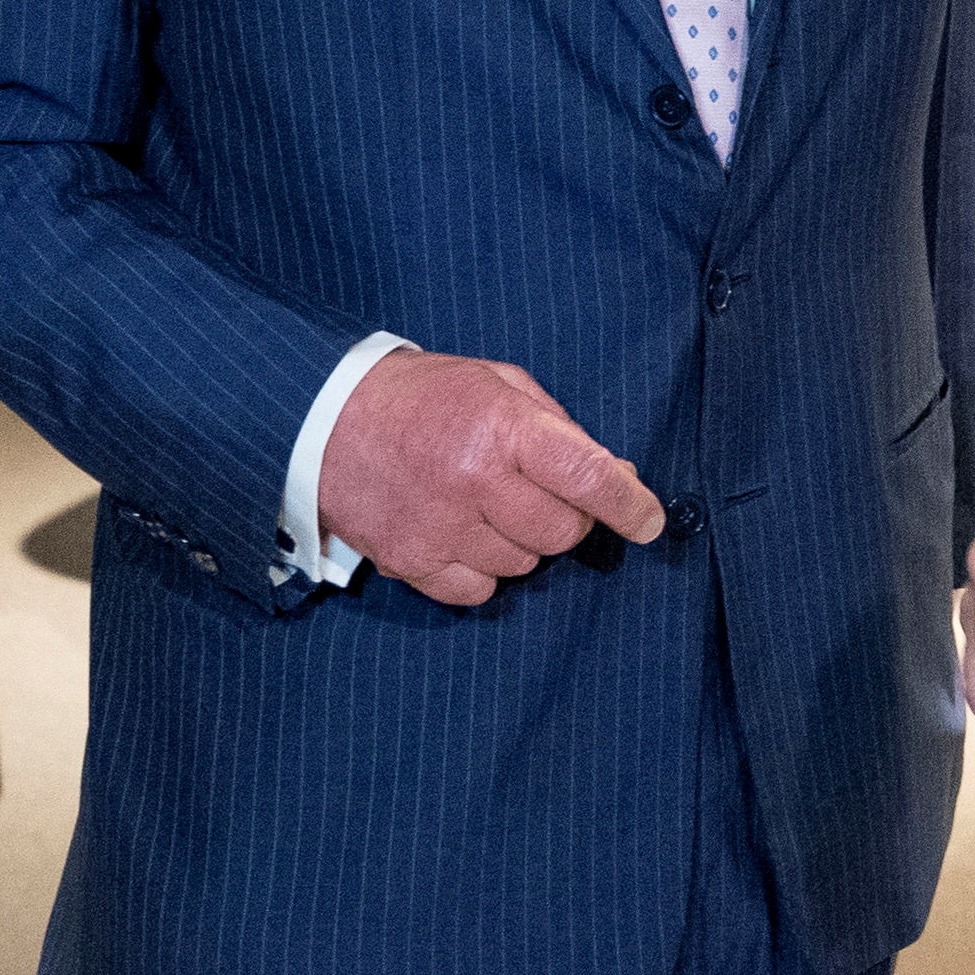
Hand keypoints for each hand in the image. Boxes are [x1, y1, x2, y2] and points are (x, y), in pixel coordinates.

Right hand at [315, 347, 664, 605]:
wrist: (324, 418)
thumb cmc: (423, 396)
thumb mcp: (497, 383)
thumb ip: (558, 427)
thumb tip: (616, 474)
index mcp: (502, 428)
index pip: (587, 476)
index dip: (630, 504)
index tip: (650, 521)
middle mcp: (473, 481)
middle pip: (561, 532)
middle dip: (567, 516)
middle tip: (540, 491)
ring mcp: (440, 526)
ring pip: (523, 565)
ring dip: (521, 541)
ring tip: (488, 504)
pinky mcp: (410, 560)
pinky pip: (477, 591)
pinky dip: (482, 570)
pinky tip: (464, 533)